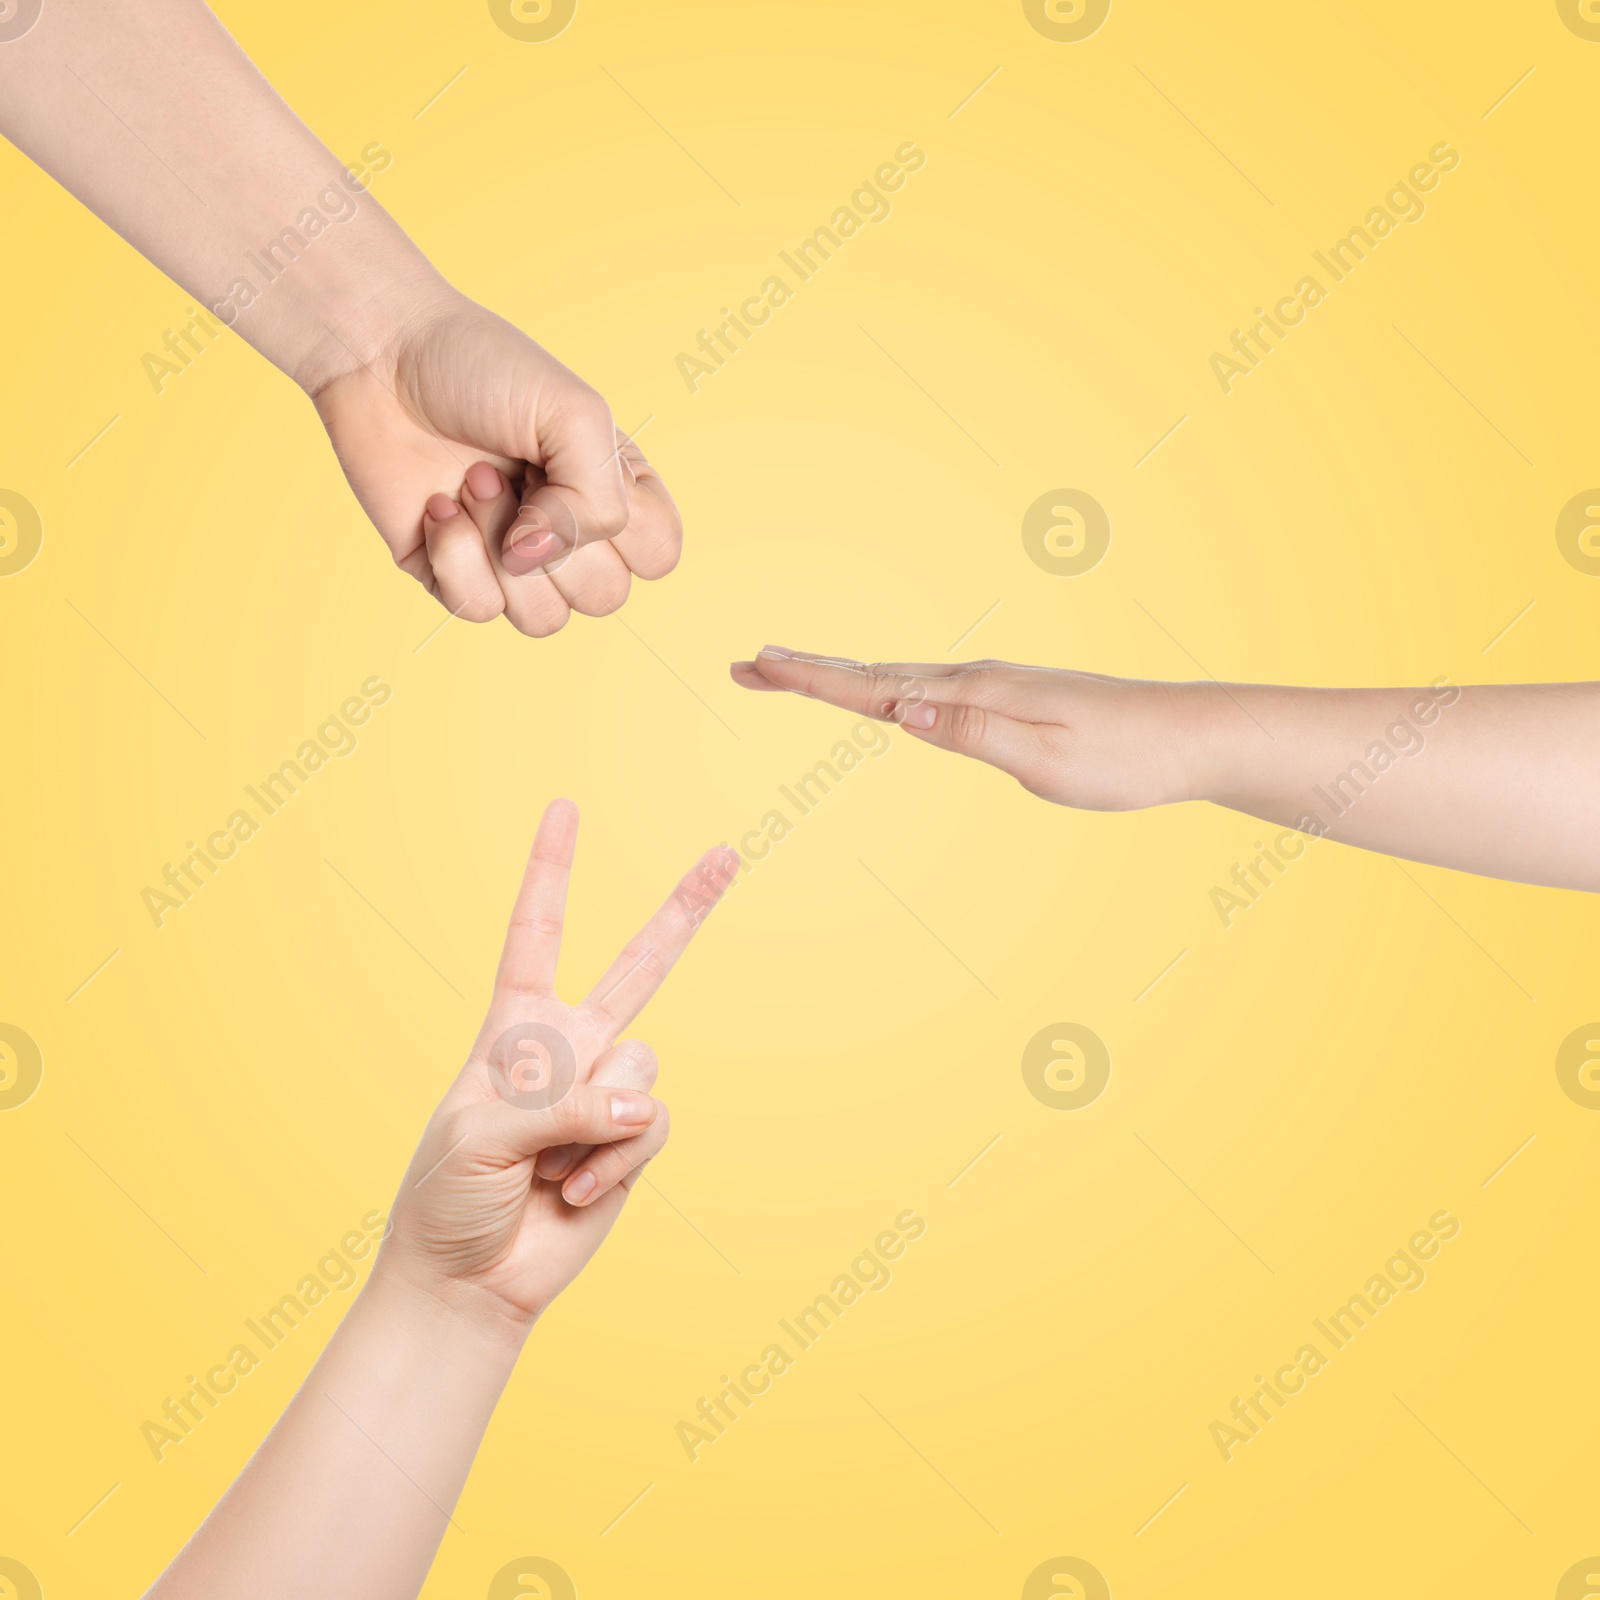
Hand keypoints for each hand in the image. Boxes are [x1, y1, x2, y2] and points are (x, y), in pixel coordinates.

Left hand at [312, 287, 681, 635]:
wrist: (382, 356)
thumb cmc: (484, 370)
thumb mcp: (575, 414)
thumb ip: (599, 501)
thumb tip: (536, 561)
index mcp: (614, 492)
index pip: (660, 556)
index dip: (626, 527)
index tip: (581, 464)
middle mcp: (569, 535)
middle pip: (604, 597)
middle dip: (556, 535)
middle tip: (518, 467)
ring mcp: (511, 562)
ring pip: (544, 618)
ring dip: (499, 542)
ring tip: (474, 478)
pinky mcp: (452, 576)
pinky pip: (477, 609)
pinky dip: (453, 553)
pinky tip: (437, 504)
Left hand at [374, 800, 737, 1334]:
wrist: (468, 1280)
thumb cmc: (447, 1198)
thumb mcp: (479, 1134)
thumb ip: (564, 1104)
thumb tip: (641, 1101)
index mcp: (513, 1028)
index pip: (536, 933)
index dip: (551, 870)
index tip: (565, 809)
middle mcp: (568, 1049)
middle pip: (637, 965)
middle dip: (685, 909)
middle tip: (729, 853)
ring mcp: (605, 1094)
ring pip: (642, 1066)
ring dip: (594, 1125)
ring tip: (548, 1167)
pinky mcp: (632, 1144)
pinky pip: (650, 1126)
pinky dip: (611, 1164)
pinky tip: (573, 1193)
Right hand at [731, 647, 1207, 810]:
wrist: (1192, 736)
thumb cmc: (1125, 756)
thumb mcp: (1047, 759)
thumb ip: (972, 733)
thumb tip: (902, 711)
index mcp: (976, 693)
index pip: (876, 686)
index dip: (811, 680)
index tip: (756, 667)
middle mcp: (978, 680)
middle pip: (875, 673)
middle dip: (809, 671)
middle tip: (750, 664)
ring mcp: (995, 687)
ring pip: (901, 677)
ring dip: (844, 675)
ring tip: (799, 671)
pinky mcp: (1013, 700)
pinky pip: (930, 689)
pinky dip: (889, 686)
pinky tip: (890, 693)